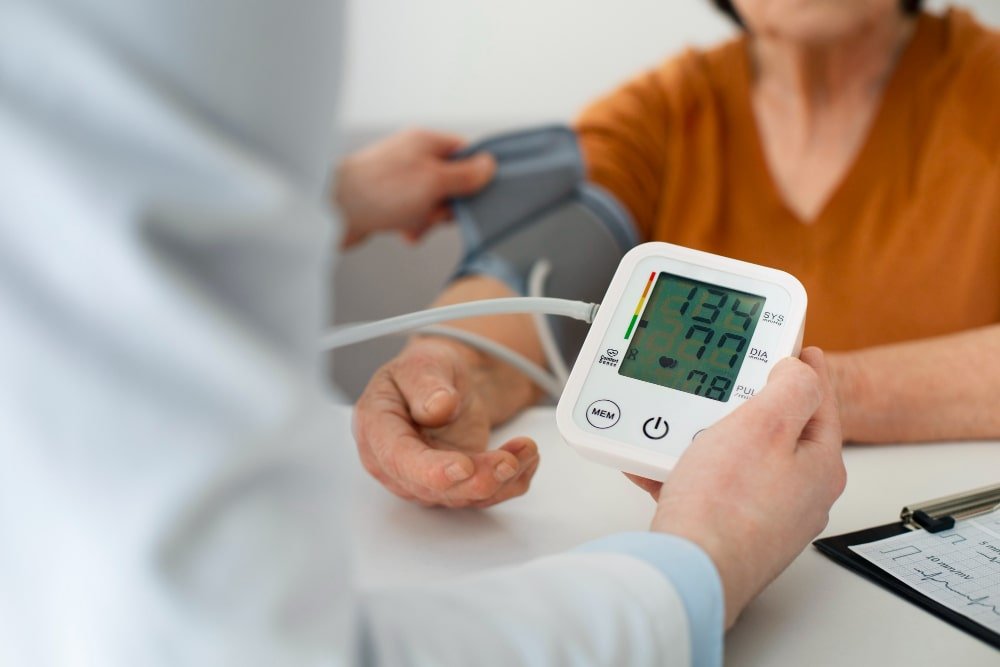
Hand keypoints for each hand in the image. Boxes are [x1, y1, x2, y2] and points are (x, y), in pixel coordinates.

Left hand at [334, 129, 495, 247]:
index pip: (466, 153)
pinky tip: (402, 230)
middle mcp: (413, 158)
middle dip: (447, 205)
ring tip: (413, 222)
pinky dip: (412, 226)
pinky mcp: (388, 201)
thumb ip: (466, 175)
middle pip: (451, 184)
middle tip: (436, 209)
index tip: (476, 193)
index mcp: (426, 143)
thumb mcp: (435, 180)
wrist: (335, 211)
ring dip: (428, 219)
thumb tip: (489, 165)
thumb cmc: (380, 190)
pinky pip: (413, 216)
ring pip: (433, 204)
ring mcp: (400, 180)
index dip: (475, 175)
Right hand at [352, 337, 539, 507]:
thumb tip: (437, 407)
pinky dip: (510, 482)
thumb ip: (425, 383)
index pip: (398, 458)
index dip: (430, 470)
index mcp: (376, 427)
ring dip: (499, 480)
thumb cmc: (426, 372)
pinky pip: (483, 495)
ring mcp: (425, 478)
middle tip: (508, 462)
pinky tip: (526, 458)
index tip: (463, 466)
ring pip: (461, 496)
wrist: (446, 382)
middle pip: (432, 487)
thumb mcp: (423, 362)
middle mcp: (396, 462)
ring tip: (526, 451)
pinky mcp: (454, 485)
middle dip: (475, 479)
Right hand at [641, 348, 845, 627]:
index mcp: (819, 465)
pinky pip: (710, 486)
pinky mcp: (730, 530)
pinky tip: (661, 465)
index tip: (797, 348)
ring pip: (738, 458)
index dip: (805, 366)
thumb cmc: (726, 507)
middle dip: (745, 403)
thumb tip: (800, 370)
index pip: (819, 400)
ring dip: (708, 437)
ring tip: (681, 427)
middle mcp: (799, 493)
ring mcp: (765, 514)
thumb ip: (793, 387)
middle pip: (776, 429)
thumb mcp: (766, 425)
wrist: (687, 569)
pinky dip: (686, 470)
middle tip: (723, 385)